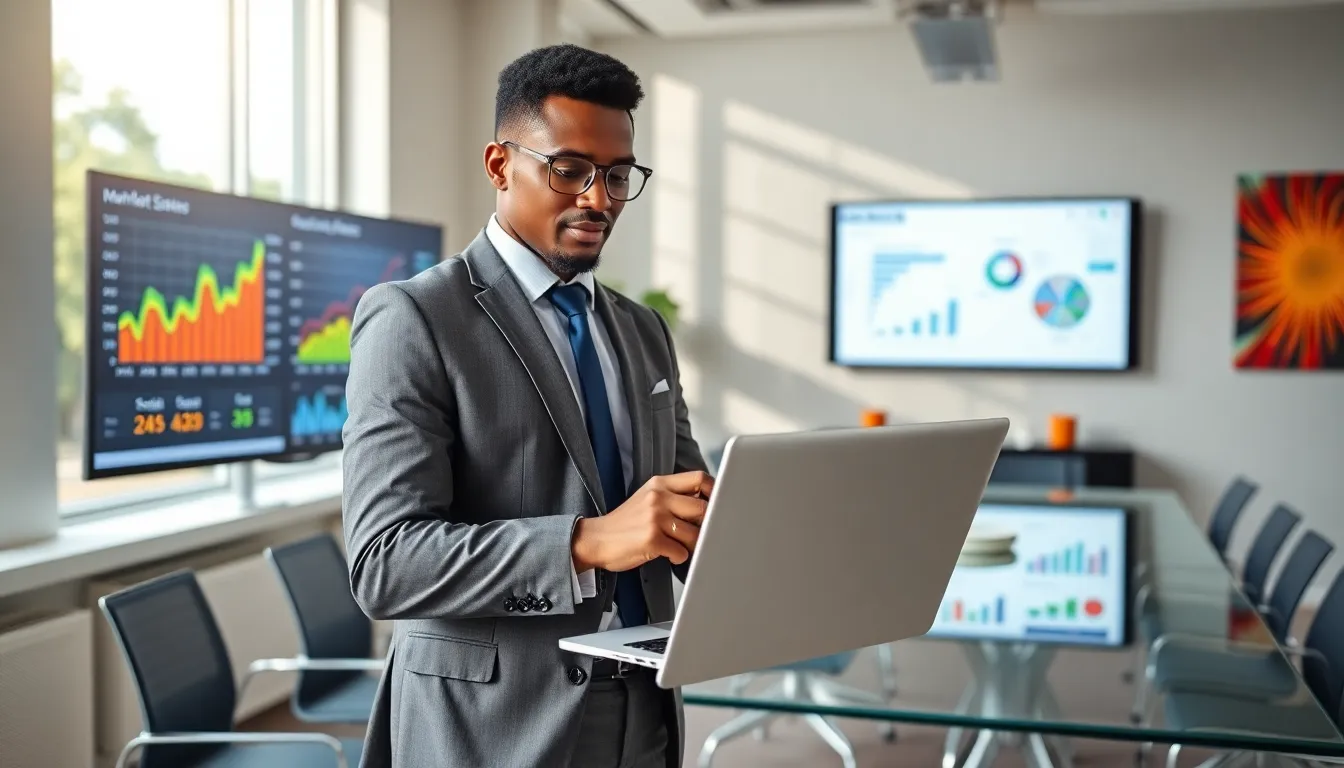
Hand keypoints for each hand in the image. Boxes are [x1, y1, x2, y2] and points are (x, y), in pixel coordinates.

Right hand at [571, 471, 715, 572]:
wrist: (596, 539)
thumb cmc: (625, 523)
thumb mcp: (647, 498)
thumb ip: (673, 496)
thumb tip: (707, 504)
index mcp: (659, 484)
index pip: (699, 478)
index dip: (715, 491)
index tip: (719, 504)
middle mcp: (658, 497)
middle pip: (703, 508)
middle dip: (706, 525)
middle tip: (699, 533)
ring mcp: (655, 518)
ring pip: (694, 533)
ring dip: (692, 545)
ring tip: (679, 546)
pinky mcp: (651, 539)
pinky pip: (681, 552)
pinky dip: (679, 557)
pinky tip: (668, 554)